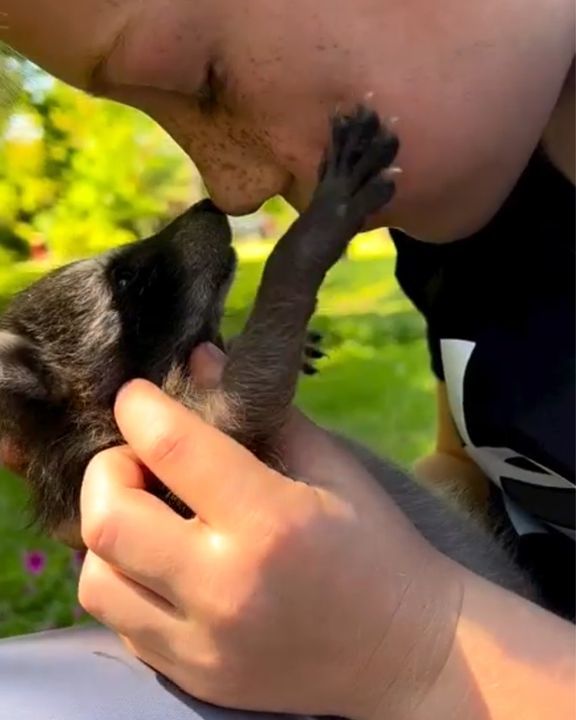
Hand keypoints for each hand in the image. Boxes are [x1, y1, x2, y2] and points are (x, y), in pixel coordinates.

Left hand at [78, 344, 461, 718]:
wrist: (404, 652)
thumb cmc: (375, 545)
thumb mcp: (331, 466)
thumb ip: (262, 411)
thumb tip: (200, 359)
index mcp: (270, 521)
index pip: (171, 447)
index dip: (139, 408)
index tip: (137, 397)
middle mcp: (224, 588)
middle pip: (108, 521)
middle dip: (107, 472)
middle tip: (138, 461)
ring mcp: (203, 646)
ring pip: (96, 581)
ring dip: (109, 533)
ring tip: (145, 515)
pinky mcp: (194, 679)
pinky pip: (123, 624)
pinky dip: (127, 581)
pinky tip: (163, 564)